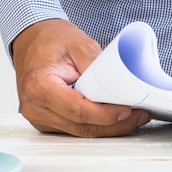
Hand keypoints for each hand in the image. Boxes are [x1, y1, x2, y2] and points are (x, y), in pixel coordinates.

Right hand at [11, 19, 150, 136]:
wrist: (32, 40)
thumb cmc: (51, 39)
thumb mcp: (79, 45)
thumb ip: (97, 68)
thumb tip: (120, 88)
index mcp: (39, 86)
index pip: (77, 110)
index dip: (106, 115)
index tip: (127, 111)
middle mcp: (35, 106)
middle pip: (81, 127)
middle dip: (114, 125)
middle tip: (139, 116)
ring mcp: (39, 117)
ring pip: (81, 132)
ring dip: (108, 128)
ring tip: (133, 118)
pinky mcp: (47, 121)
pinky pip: (75, 129)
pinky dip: (96, 125)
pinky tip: (114, 118)